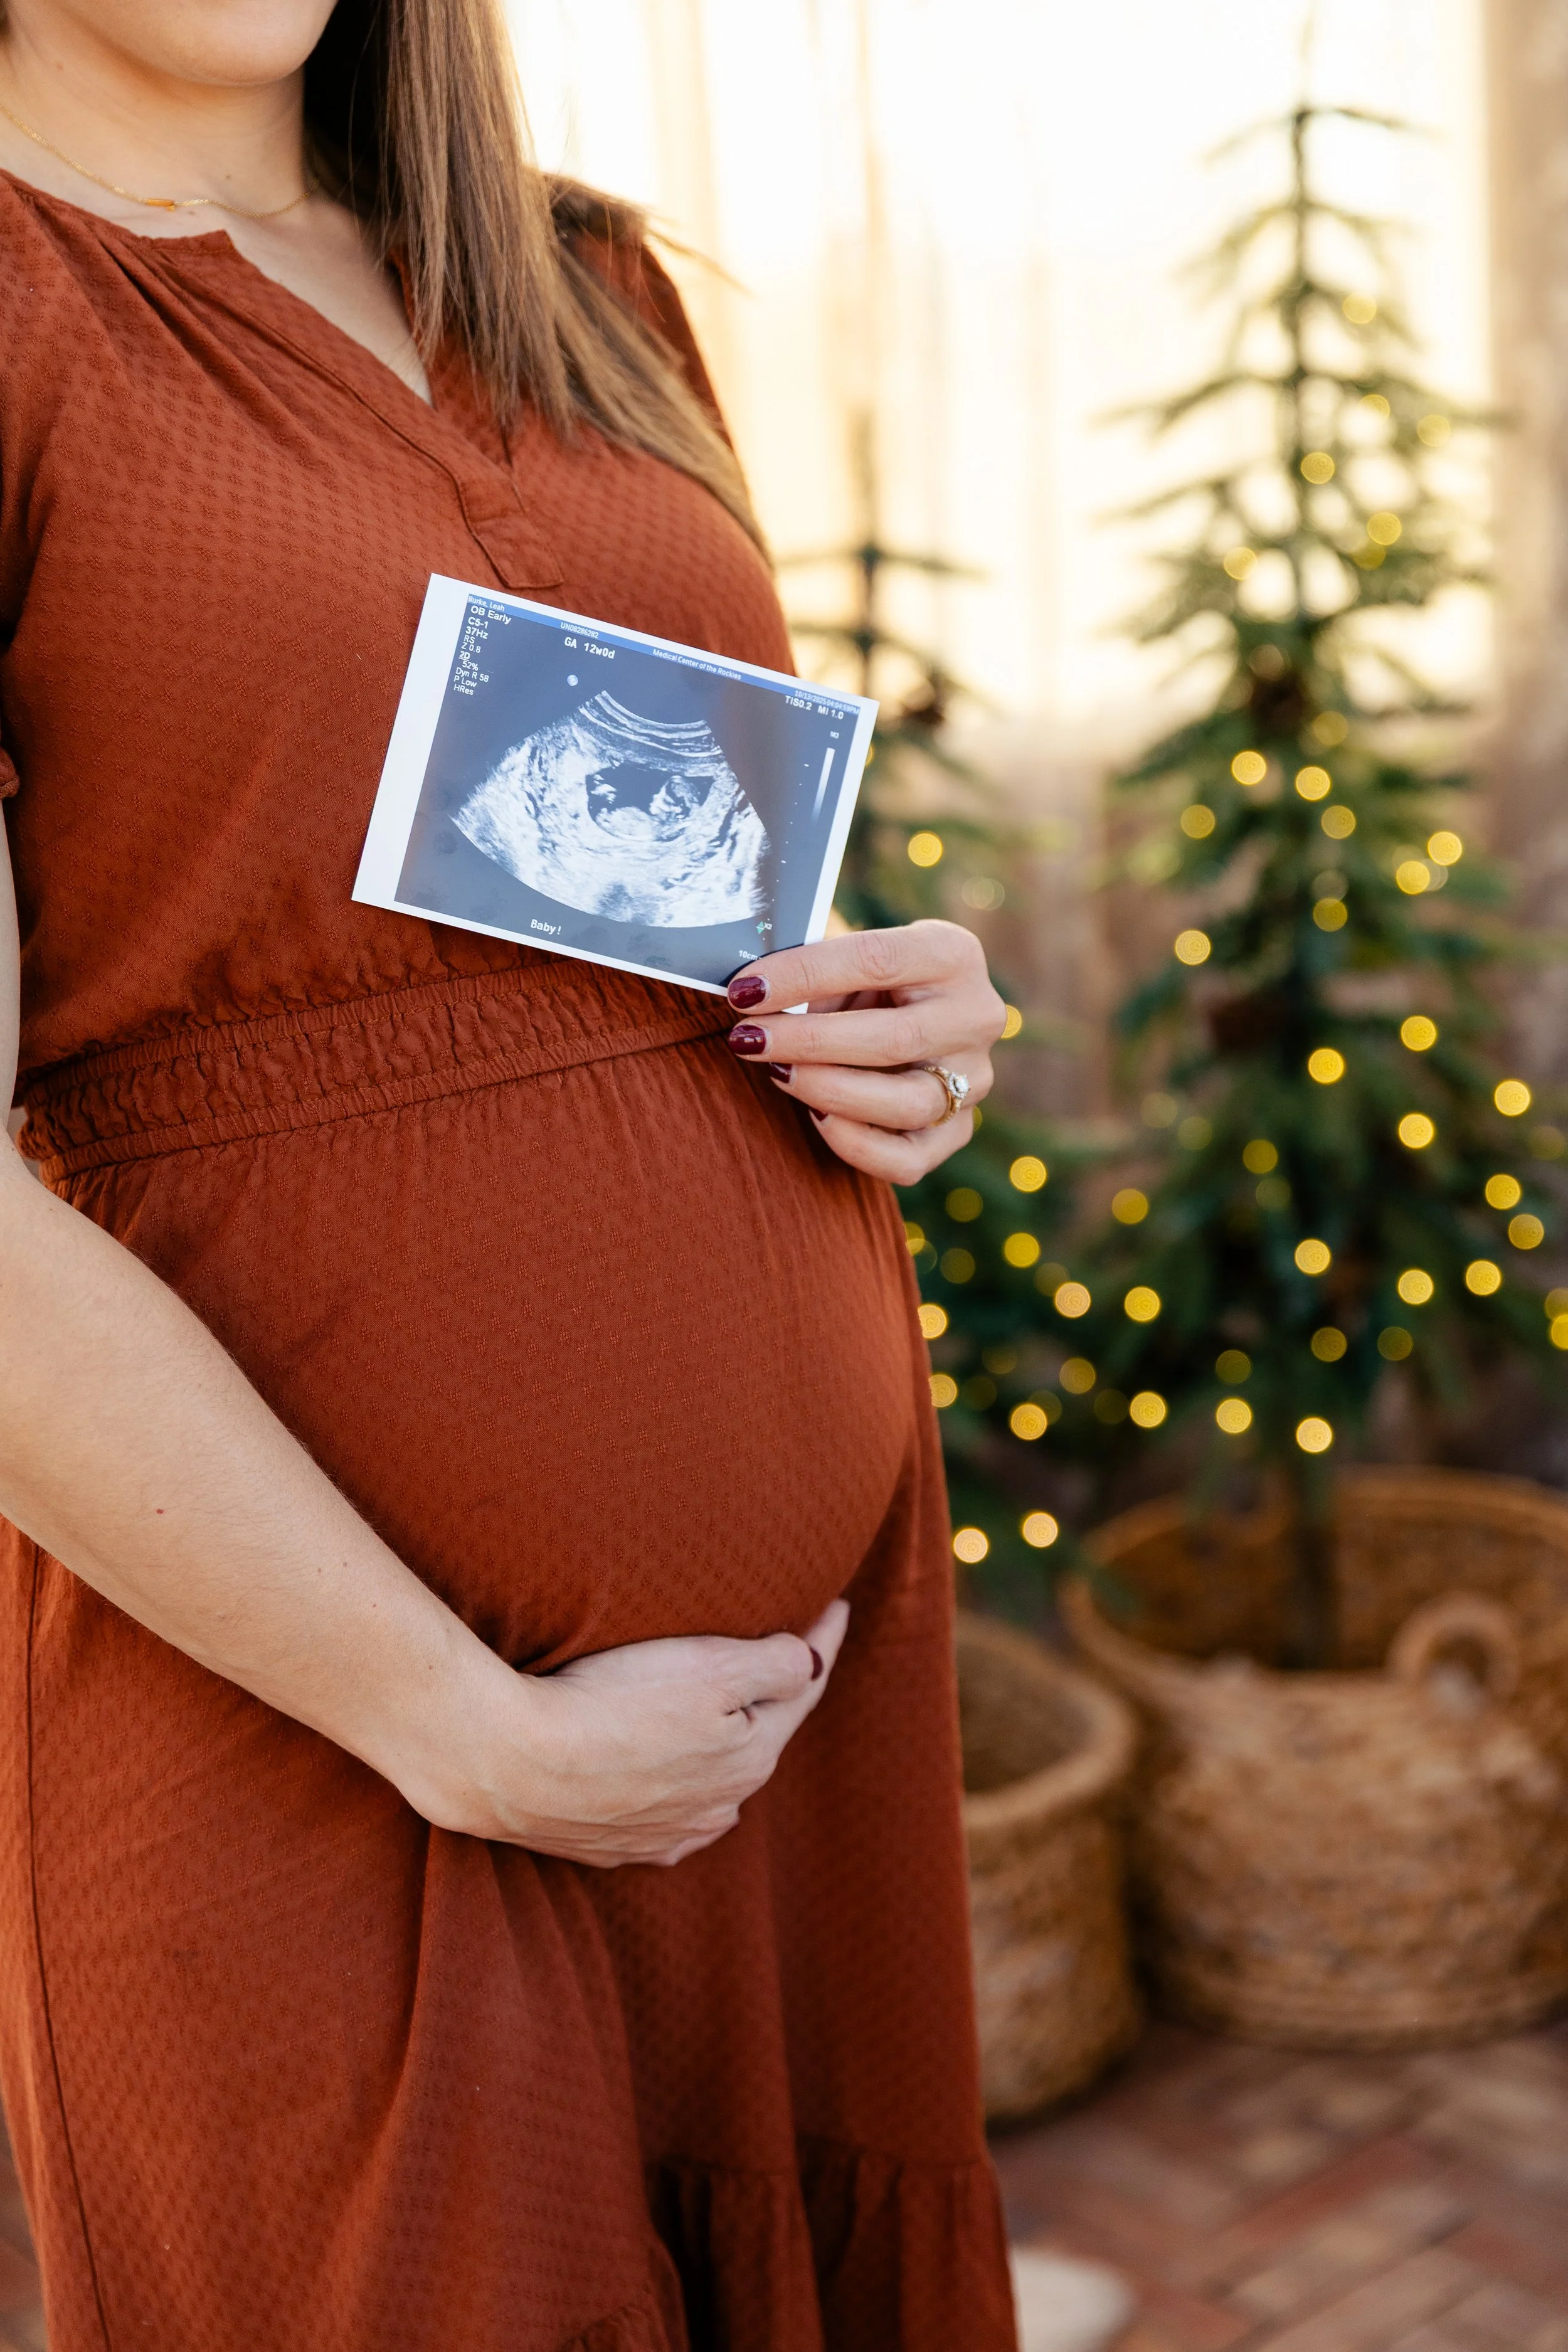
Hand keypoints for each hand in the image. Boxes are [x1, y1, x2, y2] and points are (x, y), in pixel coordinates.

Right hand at [433, 1598, 850, 1866]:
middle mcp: (716, 1806)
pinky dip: (678, 1795)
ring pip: (714, 1785)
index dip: (822, 1643)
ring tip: (727, 1717)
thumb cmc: (612, 1704)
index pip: (802, 1690)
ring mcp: (663, 1833)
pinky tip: (673, 1791)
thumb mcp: (710, 1668)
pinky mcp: (612, 1845)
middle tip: (786, 1653)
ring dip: (725, 1750)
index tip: (838, 1605)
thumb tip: (808, 1663)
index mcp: (751, 1758)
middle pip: (761, 1738)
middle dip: (776, 1697)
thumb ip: (776, 1665)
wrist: (511, 1765)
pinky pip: (664, 1819)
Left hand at [724, 920, 1005, 1182]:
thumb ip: (813, 972)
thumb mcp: (847, 956)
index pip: (876, 960)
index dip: (803, 976)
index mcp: (952, 954)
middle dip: (808, 1041)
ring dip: (828, 1091)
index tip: (745, 991)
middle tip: (747, 1039)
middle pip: (895, 1039)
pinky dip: (855, 1145)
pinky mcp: (958, 1130)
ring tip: (777, 1073)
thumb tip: (752, 997)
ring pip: (906, 1103)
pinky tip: (816, 1117)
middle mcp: (976, 1016)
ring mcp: (974, 1079)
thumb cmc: (862, 978)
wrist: (910, 1011)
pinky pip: (908, 1159)